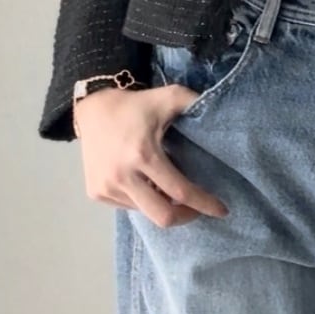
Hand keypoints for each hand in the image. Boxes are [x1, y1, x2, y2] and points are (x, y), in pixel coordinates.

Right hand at [74, 84, 229, 228]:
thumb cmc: (135, 106)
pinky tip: (146, 184)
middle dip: (185, 216)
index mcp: (143, 155)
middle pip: (162, 216)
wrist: (92, 109)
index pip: (180, 191)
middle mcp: (122, 176)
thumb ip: (195, 103)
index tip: (222, 210)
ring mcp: (106, 188)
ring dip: (162, 204)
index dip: (204, 204)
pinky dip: (143, 200)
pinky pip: (129, 207)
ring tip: (168, 187)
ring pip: (145, 212)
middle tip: (196, 208)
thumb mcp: (168, 97)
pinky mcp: (96, 193)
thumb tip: (222, 111)